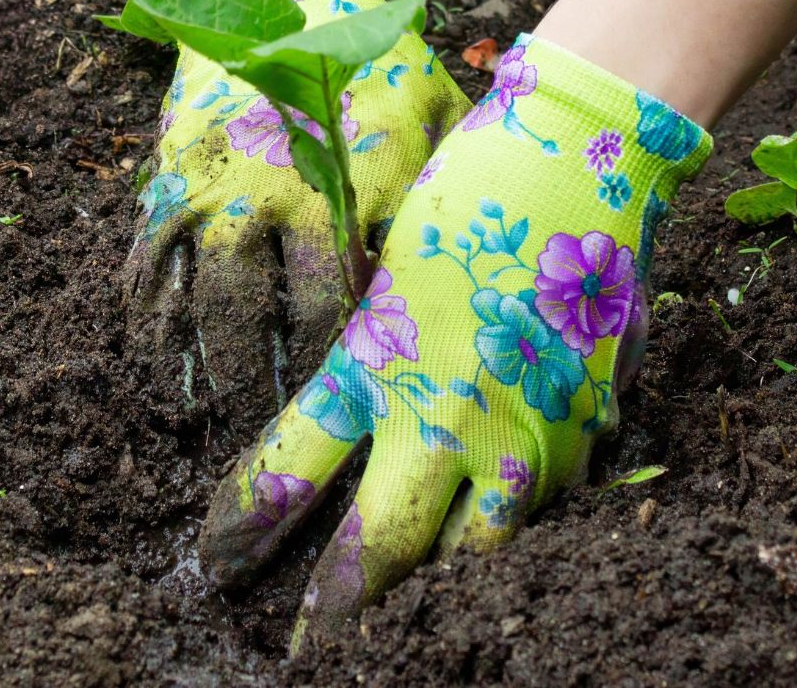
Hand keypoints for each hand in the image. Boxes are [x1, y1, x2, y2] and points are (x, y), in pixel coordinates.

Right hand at [128, 0, 470, 424]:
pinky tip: (160, 357)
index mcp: (356, 182)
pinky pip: (150, 260)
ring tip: (213, 416)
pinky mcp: (171, 174)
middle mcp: (284, 193)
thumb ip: (454, 182)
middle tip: (278, 431)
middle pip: (276, 314)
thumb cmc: (372, 50)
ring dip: (209, 366)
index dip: (349, 360)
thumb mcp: (436, 107)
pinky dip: (151, 316)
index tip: (353, 405)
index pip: (354, 295)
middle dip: (276, 381)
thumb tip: (498, 258)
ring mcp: (219, 185)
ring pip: (206, 299)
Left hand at [197, 35, 711, 646]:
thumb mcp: (391, 266)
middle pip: (379, 547)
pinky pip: (538, 509)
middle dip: (336, 613)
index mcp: (376, 361)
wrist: (584, 158)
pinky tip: (493, 528)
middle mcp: (442, 411)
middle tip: (305, 657)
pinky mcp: (581, 430)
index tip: (213, 566)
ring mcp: (519, 429)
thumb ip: (371, 346)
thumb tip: (352, 401)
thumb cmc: (474, 193)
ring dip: (432, 587)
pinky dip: (509, 528)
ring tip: (408, 616)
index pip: (289, 473)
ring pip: (472, 552)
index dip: (244, 531)